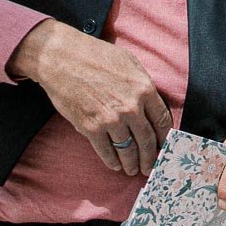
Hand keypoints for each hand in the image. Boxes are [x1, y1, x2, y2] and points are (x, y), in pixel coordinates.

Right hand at [8, 20, 171, 176]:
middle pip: (147, 140)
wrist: (61, 58)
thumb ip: (143, 84)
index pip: (162, 121)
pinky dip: (112, 161)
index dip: (164, 138)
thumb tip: (152, 104)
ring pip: (128, 149)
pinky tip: (115, 165)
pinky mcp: (91, 127)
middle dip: (150, 157)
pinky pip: (106, 150)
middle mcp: (131, 108)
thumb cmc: (95, 56)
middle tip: (150, 166)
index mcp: (144, 90)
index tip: (163, 146)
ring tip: (133, 169)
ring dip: (131, 163)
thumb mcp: (129, 63)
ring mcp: (111, 119)